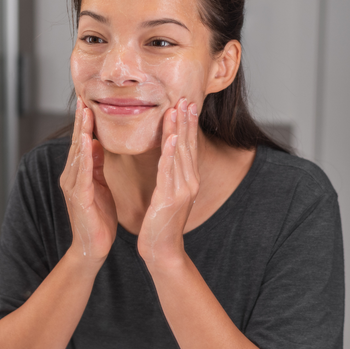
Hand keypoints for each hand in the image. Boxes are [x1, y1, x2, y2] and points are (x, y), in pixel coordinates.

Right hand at [60, 97, 116, 262]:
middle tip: (85, 99)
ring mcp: (72, 186)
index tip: (90, 103)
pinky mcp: (78, 197)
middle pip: (77, 143)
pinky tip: (86, 140)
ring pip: (77, 154)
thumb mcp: (99, 186)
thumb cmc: (99, 219)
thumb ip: (96, 165)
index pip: (82, 143)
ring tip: (85, 112)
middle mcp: (71, 177)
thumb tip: (95, 143)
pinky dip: (83, 154)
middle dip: (81, 121)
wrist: (93, 248)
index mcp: (78, 174)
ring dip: (81, 132)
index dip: (85, 123)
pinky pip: (81, 171)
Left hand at [137, 98, 199, 266]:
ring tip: (177, 109)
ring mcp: (181, 190)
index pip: (188, 147)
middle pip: (187, 146)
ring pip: (179, 154)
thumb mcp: (167, 194)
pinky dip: (169, 153)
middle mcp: (188, 182)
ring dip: (178, 130)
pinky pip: (169, 172)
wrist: (162, 250)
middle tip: (186, 98)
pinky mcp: (170, 198)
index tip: (187, 104)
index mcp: (187, 180)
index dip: (188, 125)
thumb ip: (169, 175)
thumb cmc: (161, 223)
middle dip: (186, 121)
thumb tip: (168, 158)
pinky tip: (169, 138)